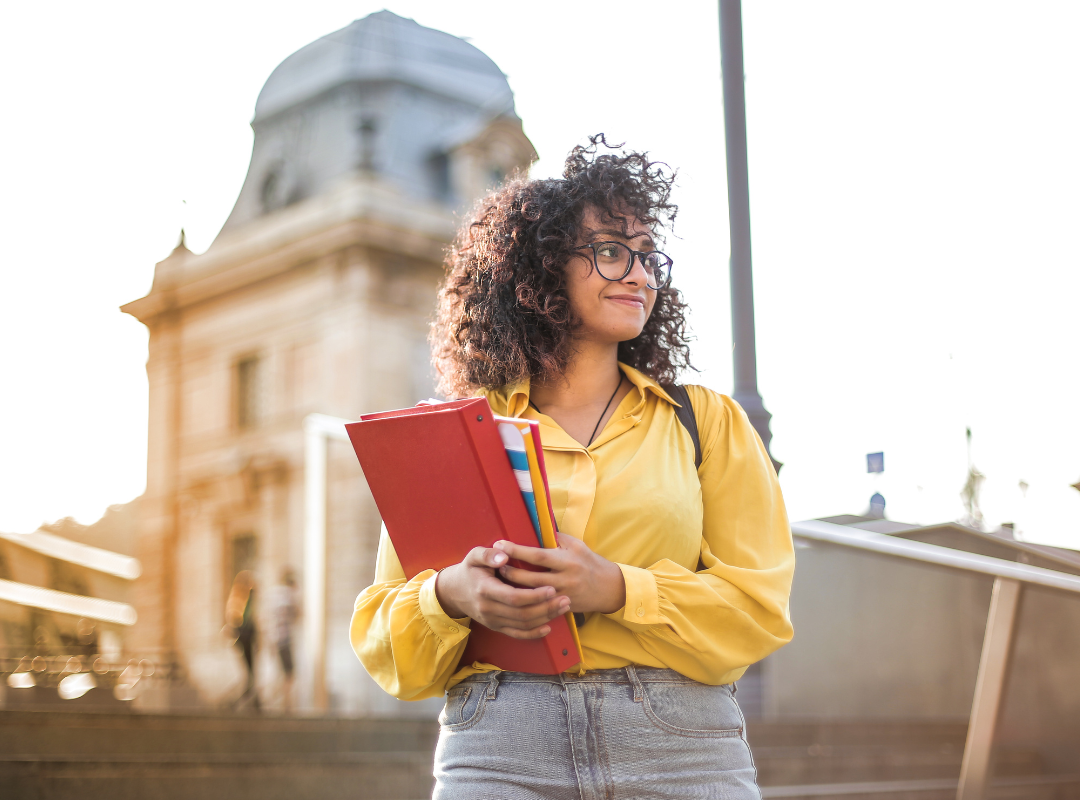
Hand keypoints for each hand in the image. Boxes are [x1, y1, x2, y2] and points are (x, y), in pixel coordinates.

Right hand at [435, 547, 570, 638]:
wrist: (454, 592)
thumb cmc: (470, 570)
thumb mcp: (474, 556)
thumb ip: (488, 554)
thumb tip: (504, 555)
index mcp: (485, 589)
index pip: (513, 597)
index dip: (534, 596)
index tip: (552, 589)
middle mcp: (488, 609)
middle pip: (522, 613)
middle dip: (546, 608)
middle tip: (565, 599)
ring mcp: (492, 620)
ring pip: (522, 624)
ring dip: (545, 618)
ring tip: (563, 608)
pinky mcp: (496, 627)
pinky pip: (517, 634)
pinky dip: (533, 633)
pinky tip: (548, 626)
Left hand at [494, 533, 625, 614]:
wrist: (609, 588)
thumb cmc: (589, 562)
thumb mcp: (576, 545)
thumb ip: (556, 538)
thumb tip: (534, 527)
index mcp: (567, 560)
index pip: (538, 555)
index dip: (517, 550)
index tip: (500, 544)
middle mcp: (565, 579)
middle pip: (531, 578)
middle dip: (510, 571)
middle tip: (494, 564)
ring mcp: (563, 596)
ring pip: (532, 595)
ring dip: (514, 587)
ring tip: (499, 579)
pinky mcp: (562, 608)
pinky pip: (540, 606)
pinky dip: (525, 601)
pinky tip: (512, 597)